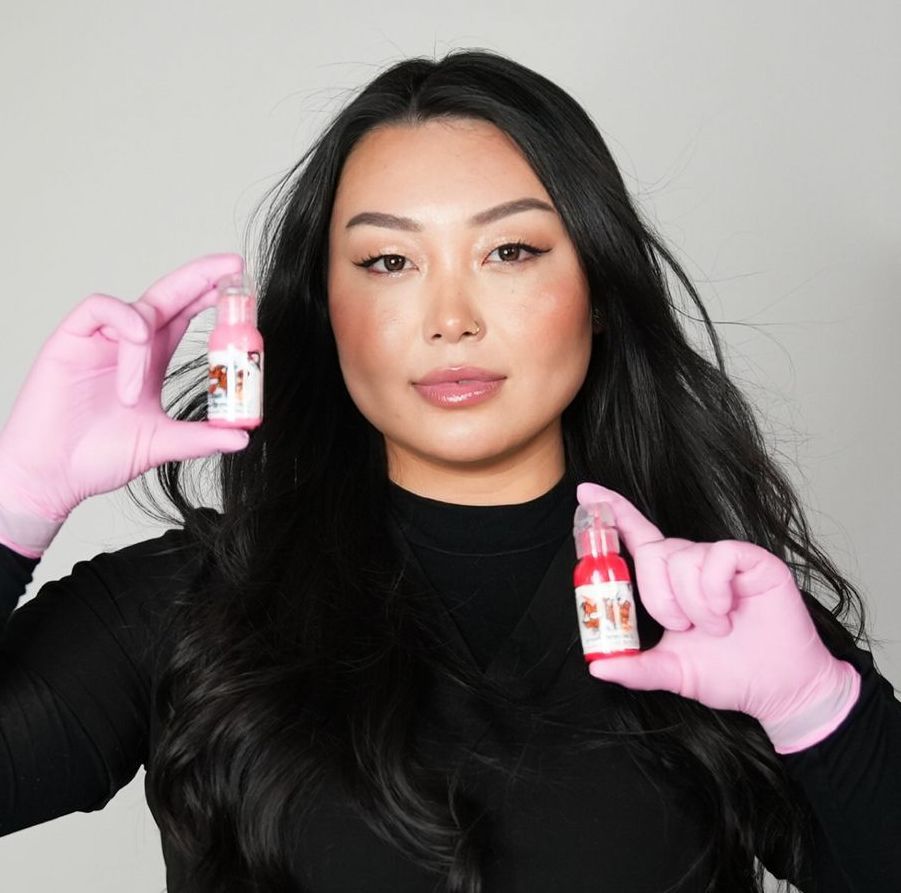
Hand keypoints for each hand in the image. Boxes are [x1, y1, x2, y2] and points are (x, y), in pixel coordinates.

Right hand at [0, 254, 251, 556]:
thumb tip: (242, 437)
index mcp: (150, 361)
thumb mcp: (161, 445)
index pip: (185, 316)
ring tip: (134, 396)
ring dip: (147, 345)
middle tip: (232, 268)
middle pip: (169, 295)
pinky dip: (123, 318)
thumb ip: (201, 438)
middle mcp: (128, 344)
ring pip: (139, 308)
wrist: (53, 475)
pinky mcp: (70, 340)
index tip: (240, 286)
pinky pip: (100, 308)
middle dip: (201, 277)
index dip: (210, 297)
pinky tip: (133, 340)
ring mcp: (100, 340)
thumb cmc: (97, 457)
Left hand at [577, 481, 860, 753]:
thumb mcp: (672, 672)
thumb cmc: (730, 673)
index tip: (586, 493)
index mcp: (671, 582)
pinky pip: (716, 556)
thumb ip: (635, 667)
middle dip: (658, 597)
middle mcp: (693, 563)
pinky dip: (712, 589)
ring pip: (681, 557)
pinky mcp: (751, 559)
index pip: (637, 537)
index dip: (613, 512)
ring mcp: (722, 559)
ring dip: (692, 603)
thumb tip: (598, 666)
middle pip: (652, 552)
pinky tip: (727, 610)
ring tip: (714, 627)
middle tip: (682, 628)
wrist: (779, 690)